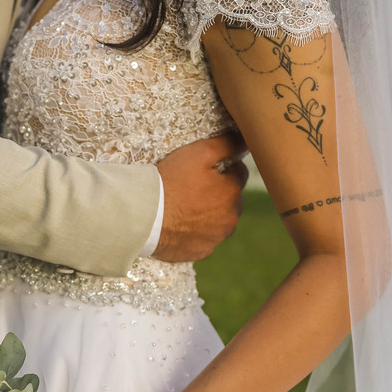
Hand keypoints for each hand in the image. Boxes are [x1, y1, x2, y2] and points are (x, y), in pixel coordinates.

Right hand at [152, 133, 248, 263]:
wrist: (144, 216)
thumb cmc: (170, 182)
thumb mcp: (199, 153)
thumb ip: (227, 145)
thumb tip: (246, 140)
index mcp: (232, 192)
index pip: (239, 173)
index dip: (223, 167)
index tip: (205, 168)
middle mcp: (230, 217)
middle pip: (232, 199)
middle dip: (219, 192)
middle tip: (193, 188)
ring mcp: (216, 237)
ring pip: (221, 221)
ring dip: (211, 213)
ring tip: (186, 207)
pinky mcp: (201, 251)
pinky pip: (205, 238)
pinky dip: (198, 231)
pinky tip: (182, 224)